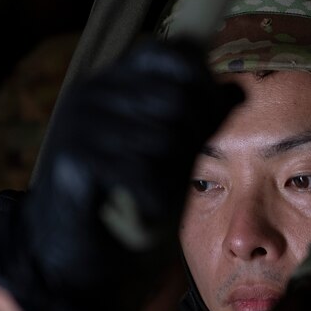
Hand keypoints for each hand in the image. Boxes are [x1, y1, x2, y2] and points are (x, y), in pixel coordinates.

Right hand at [0, 36, 242, 310]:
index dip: (204, 86)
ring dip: (170, 177)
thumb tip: (238, 90)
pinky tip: (141, 210)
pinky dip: (153, 199)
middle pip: (178, 98)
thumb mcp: (175, 154)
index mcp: (117, 80)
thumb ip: (202, 120)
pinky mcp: (71, 158)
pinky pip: (141, 170)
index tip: (206, 123)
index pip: (173, 53)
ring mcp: (79, 121)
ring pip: (164, 137)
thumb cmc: (129, 199)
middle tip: (175, 175)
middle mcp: (94, 91)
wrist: (76, 258)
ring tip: (152, 193)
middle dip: (192, 141)